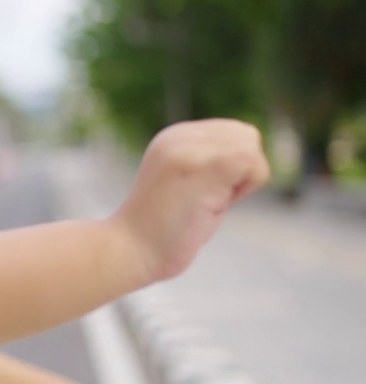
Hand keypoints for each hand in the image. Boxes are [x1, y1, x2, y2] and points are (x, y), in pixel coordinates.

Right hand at [112, 119, 269, 281]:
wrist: (131, 250)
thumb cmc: (164, 229)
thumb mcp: (188, 184)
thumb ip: (211, 166)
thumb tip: (251, 161)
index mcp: (175, 138)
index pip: (233, 133)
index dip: (233, 167)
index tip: (202, 192)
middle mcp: (179, 135)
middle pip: (246, 135)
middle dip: (242, 171)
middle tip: (206, 198)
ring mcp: (187, 147)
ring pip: (251, 148)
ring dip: (242, 182)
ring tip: (205, 202)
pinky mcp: (199, 164)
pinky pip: (252, 165)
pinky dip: (243, 190)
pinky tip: (211, 205)